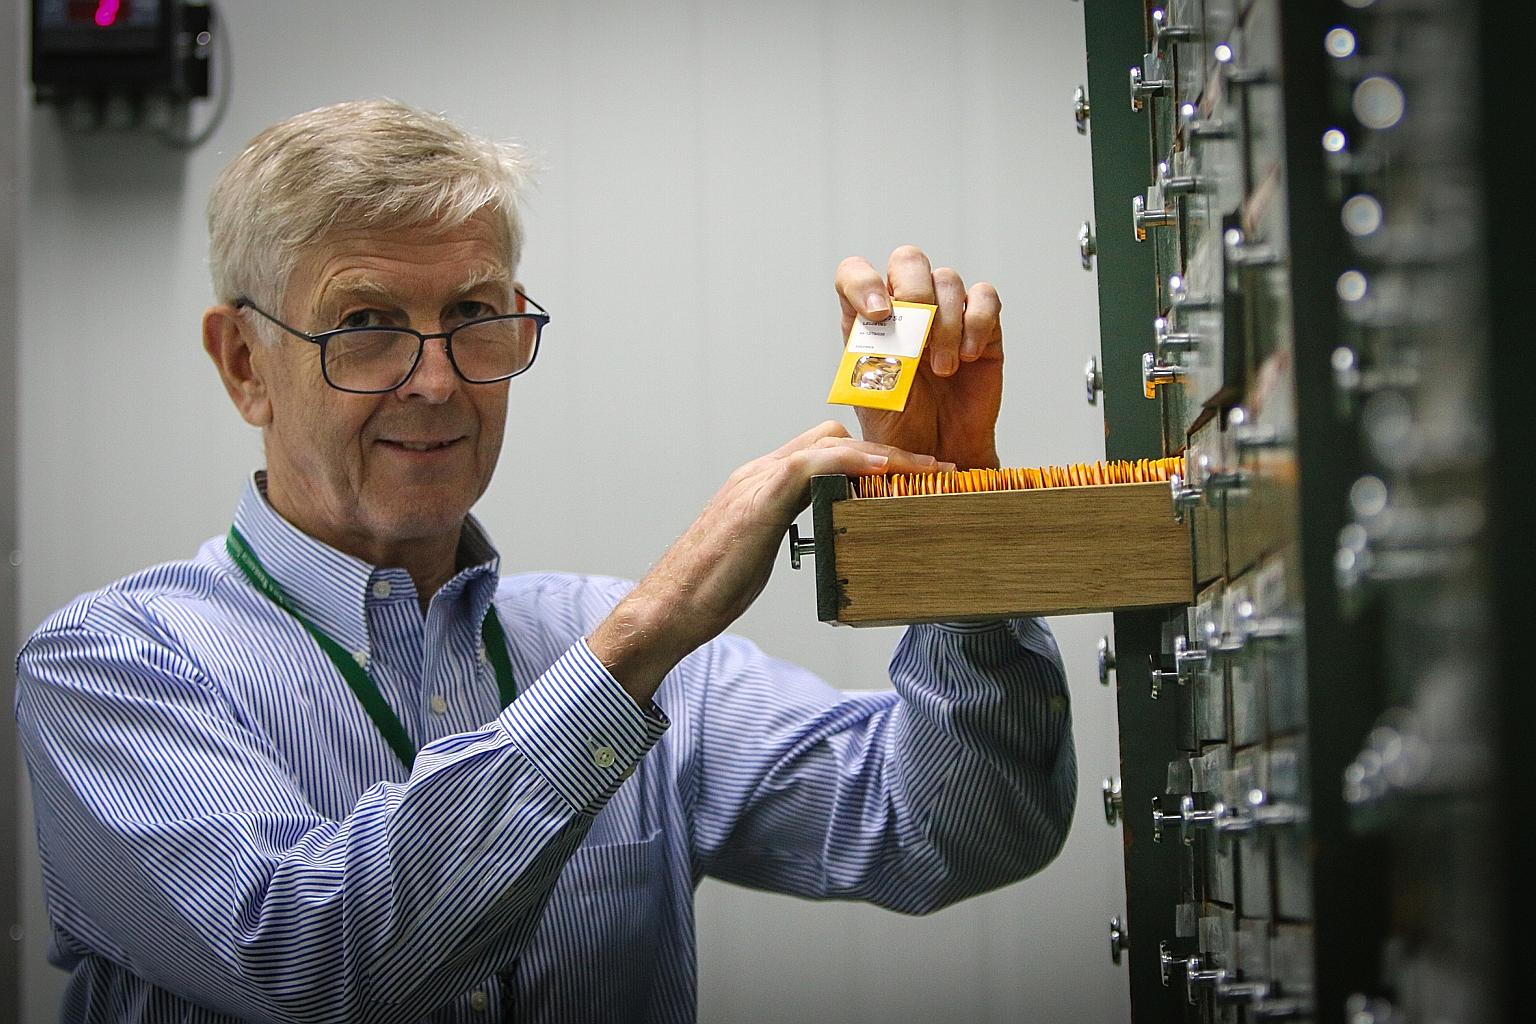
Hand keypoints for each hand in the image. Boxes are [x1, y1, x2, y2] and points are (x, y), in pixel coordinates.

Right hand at [588, 422, 951, 701]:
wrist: (669, 606)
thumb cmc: (709, 590)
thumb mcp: (758, 554)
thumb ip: (786, 533)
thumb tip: (824, 539)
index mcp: (759, 485)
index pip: (819, 453)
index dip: (864, 458)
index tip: (905, 474)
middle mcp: (759, 473)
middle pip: (829, 437)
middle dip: (881, 449)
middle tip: (926, 472)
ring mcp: (758, 481)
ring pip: (829, 443)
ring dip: (883, 454)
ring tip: (925, 471)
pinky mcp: (761, 498)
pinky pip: (816, 463)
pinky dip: (856, 461)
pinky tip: (886, 472)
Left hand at [835, 246, 1002, 469]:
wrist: (937, 452)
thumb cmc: (901, 424)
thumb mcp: (870, 392)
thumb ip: (873, 352)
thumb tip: (888, 316)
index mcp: (868, 318)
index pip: (855, 273)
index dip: (863, 281)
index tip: (878, 314)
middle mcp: (906, 307)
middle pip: (909, 260)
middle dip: (914, 292)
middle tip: (918, 338)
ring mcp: (946, 313)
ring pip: (948, 279)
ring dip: (945, 324)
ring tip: (943, 369)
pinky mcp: (982, 326)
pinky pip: (985, 297)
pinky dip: (977, 323)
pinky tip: (969, 356)